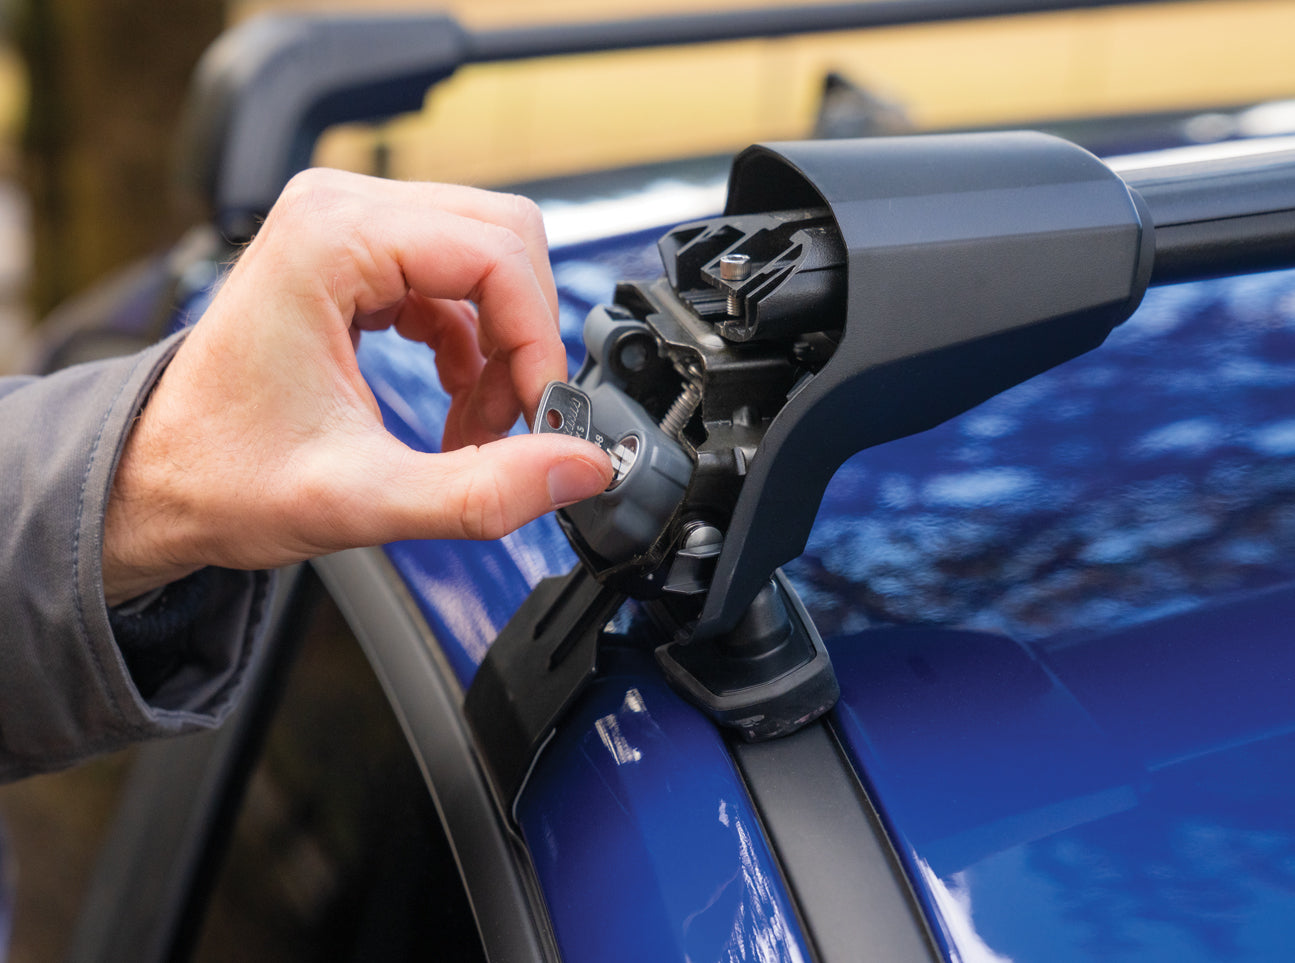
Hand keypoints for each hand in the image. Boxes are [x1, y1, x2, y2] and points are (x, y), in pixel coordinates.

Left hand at [102, 170, 611, 605]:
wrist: (153, 481)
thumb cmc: (221, 478)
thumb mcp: (360, 500)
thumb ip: (483, 491)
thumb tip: (581, 468)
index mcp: (328, 238)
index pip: (495, 251)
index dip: (536, 338)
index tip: (541, 415)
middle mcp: (338, 211)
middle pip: (504, 237)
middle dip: (526, 337)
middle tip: (515, 420)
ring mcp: (346, 229)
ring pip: (488, 255)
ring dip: (505, 344)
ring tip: (479, 425)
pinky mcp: (356, 261)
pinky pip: (458, 280)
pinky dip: (478, 345)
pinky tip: (460, 404)